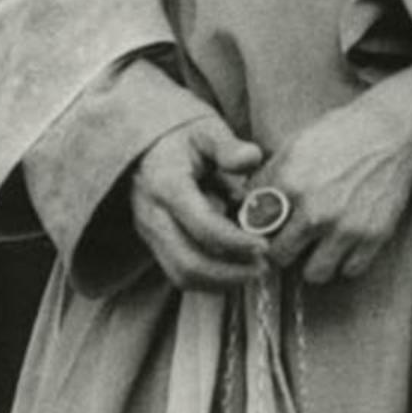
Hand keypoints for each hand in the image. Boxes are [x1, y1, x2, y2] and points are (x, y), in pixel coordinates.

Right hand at [130, 114, 266, 291]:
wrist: (147, 147)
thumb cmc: (183, 137)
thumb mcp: (206, 130)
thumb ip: (228, 146)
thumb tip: (252, 158)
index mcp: (165, 185)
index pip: (201, 225)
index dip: (235, 241)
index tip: (264, 245)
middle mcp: (152, 215)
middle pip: (188, 263)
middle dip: (229, 273)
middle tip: (264, 267)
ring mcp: (149, 234)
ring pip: (182, 275)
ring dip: (221, 281)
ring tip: (255, 271)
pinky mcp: (155, 244)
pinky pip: (180, 272)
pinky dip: (210, 279)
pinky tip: (238, 269)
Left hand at [263, 59, 411, 287]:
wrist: (392, 132)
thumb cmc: (340, 134)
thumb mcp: (294, 145)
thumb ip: (267, 178)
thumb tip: (244, 205)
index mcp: (290, 183)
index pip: (255, 228)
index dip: (258, 229)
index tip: (266, 228)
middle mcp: (315, 210)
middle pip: (279, 257)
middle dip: (282, 249)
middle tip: (292, 239)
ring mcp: (345, 227)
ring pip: (314, 274)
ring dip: (314, 262)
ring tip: (319, 245)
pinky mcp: (373, 236)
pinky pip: (349, 271)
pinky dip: (346, 261)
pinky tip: (345, 242)